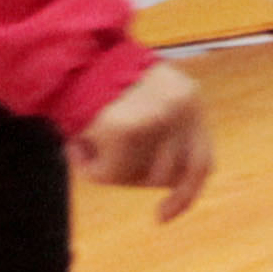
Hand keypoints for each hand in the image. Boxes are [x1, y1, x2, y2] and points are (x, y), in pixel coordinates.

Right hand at [67, 63, 212, 219]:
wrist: (70, 55)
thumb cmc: (102, 83)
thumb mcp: (150, 99)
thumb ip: (164, 136)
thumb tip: (165, 184)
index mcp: (190, 100)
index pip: (202, 163)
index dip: (185, 195)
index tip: (162, 216)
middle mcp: (181, 108)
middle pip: (166, 176)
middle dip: (137, 177)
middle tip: (109, 155)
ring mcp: (156, 119)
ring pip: (136, 179)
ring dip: (111, 169)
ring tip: (92, 138)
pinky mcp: (126, 131)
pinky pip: (108, 175)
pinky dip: (88, 167)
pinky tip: (78, 142)